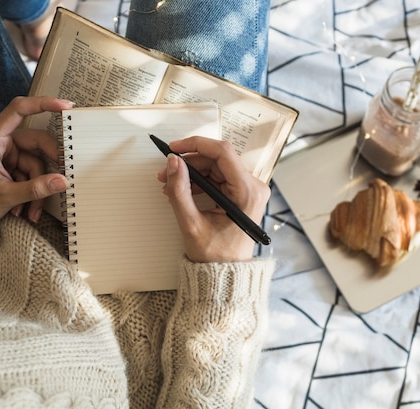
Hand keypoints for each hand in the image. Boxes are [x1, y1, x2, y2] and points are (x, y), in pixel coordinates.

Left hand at [0, 96, 73, 232]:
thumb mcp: (5, 197)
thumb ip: (36, 188)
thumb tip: (63, 181)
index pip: (19, 110)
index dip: (43, 103)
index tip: (65, 106)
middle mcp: (1, 143)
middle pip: (37, 142)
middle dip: (48, 166)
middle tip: (61, 180)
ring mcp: (8, 155)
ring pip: (37, 164)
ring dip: (37, 189)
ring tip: (31, 211)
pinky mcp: (12, 167)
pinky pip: (33, 175)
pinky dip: (32, 192)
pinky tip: (24, 209)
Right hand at [157, 137, 270, 261]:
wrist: (226, 273)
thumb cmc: (215, 255)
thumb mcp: (191, 224)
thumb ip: (180, 191)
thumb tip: (173, 163)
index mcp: (248, 193)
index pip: (223, 153)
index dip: (196, 145)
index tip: (175, 148)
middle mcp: (254, 187)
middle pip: (217, 159)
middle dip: (189, 162)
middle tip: (165, 171)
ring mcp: (249, 190)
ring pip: (216, 167)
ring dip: (191, 172)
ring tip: (169, 184)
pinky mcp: (242, 193)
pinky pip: (218, 177)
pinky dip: (199, 181)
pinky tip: (182, 189)